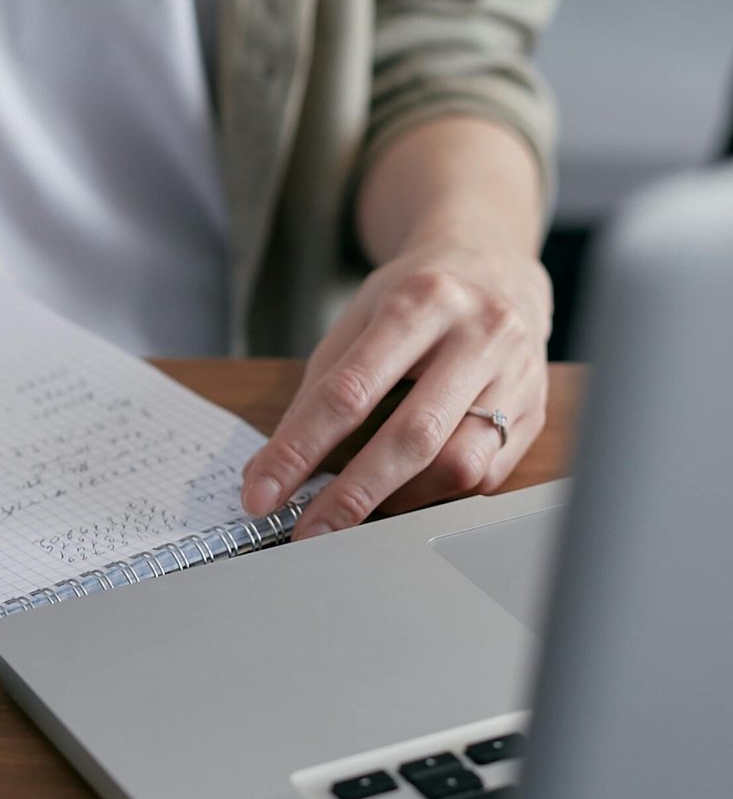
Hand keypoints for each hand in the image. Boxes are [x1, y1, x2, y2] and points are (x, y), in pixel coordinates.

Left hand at [240, 238, 551, 536]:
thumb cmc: (415, 299)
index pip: (349, 392)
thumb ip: (316, 393)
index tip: (262, 495)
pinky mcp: (537, 411)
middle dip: (351, 495)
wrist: (494, 266)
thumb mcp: (357, 321)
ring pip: (457, 465)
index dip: (299, 450)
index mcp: (421, 301)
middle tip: (308, 532)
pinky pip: (483, 476)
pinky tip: (407, 488)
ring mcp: (518, 374)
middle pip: (412, 436)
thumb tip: (270, 472)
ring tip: (360, 505)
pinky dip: (434, 493)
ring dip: (397, 499)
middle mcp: (481, 333)